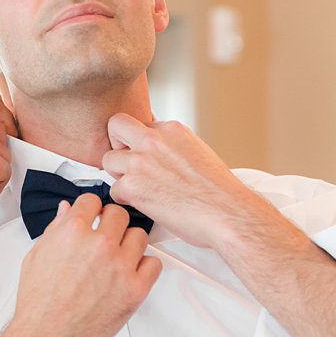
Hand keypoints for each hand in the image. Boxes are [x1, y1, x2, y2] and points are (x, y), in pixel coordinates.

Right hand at [0, 193, 160, 336]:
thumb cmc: (38, 305)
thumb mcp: (37, 257)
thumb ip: (55, 229)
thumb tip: (67, 212)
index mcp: (72, 232)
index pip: (92, 201)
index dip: (91, 209)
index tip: (93, 216)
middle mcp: (98, 245)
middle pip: (119, 215)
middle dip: (111, 223)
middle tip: (106, 238)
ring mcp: (120, 266)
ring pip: (139, 235)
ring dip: (129, 244)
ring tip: (117, 258)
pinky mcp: (135, 289)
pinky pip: (154, 264)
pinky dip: (144, 267)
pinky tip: (129, 274)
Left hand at [101, 113, 260, 250]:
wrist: (228, 213)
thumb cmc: (219, 191)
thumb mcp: (197, 152)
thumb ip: (173, 147)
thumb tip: (163, 153)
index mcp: (172, 129)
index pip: (140, 123)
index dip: (138, 141)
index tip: (142, 154)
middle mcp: (154, 140)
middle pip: (115, 125)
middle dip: (116, 143)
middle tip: (126, 162)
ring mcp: (141, 161)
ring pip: (108, 159)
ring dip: (118, 174)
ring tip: (137, 188)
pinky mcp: (133, 185)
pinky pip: (113, 189)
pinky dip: (125, 199)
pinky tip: (143, 204)